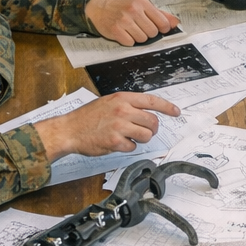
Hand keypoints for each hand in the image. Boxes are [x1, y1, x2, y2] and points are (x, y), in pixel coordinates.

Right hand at [35, 92, 180, 159]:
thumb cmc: (87, 117)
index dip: (167, 107)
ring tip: (128, 136)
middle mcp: (122, 110)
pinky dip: (127, 147)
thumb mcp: (108, 102)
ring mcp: (119, 126)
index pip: (151, 100)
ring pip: (146, 135)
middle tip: (145, 131)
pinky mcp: (115, 141)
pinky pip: (133, 147)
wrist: (69, 129)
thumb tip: (146, 112)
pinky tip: (116, 142)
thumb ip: (127, 105)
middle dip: (152, 129)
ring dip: (141, 138)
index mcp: (122, 98)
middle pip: (153, 121)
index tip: (176, 112)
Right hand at [85, 0, 179, 45]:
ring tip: (131, 30)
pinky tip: (123, 33)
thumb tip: (176, 23)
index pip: (162, 22)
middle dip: (148, 33)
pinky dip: (128, 41)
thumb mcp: (141, 5)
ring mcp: (124, 20)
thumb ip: (159, 14)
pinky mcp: (115, 30)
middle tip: (140, 27)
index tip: (157, 28)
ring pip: (142, 39)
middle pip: (152, 32)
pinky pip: (130, 43)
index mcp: (142, 2)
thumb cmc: (122, 7)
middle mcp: (133, 9)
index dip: (162, 28)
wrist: (99, 9)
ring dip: (138, 37)